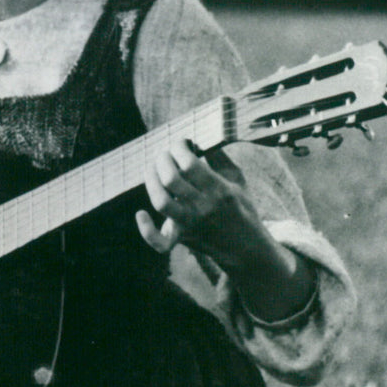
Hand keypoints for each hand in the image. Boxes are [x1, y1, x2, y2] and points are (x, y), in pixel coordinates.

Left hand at [135, 139, 262, 269]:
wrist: (246, 247)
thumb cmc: (241, 207)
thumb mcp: (237, 179)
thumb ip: (219, 157)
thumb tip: (199, 139)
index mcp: (220, 190)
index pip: (190, 164)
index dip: (179, 148)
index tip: (181, 143)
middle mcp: (203, 208)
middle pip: (171, 179)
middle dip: (163, 160)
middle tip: (164, 154)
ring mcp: (190, 224)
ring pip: (161, 202)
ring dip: (151, 181)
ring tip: (151, 169)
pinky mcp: (181, 238)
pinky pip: (160, 242)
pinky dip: (146, 230)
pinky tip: (140, 213)